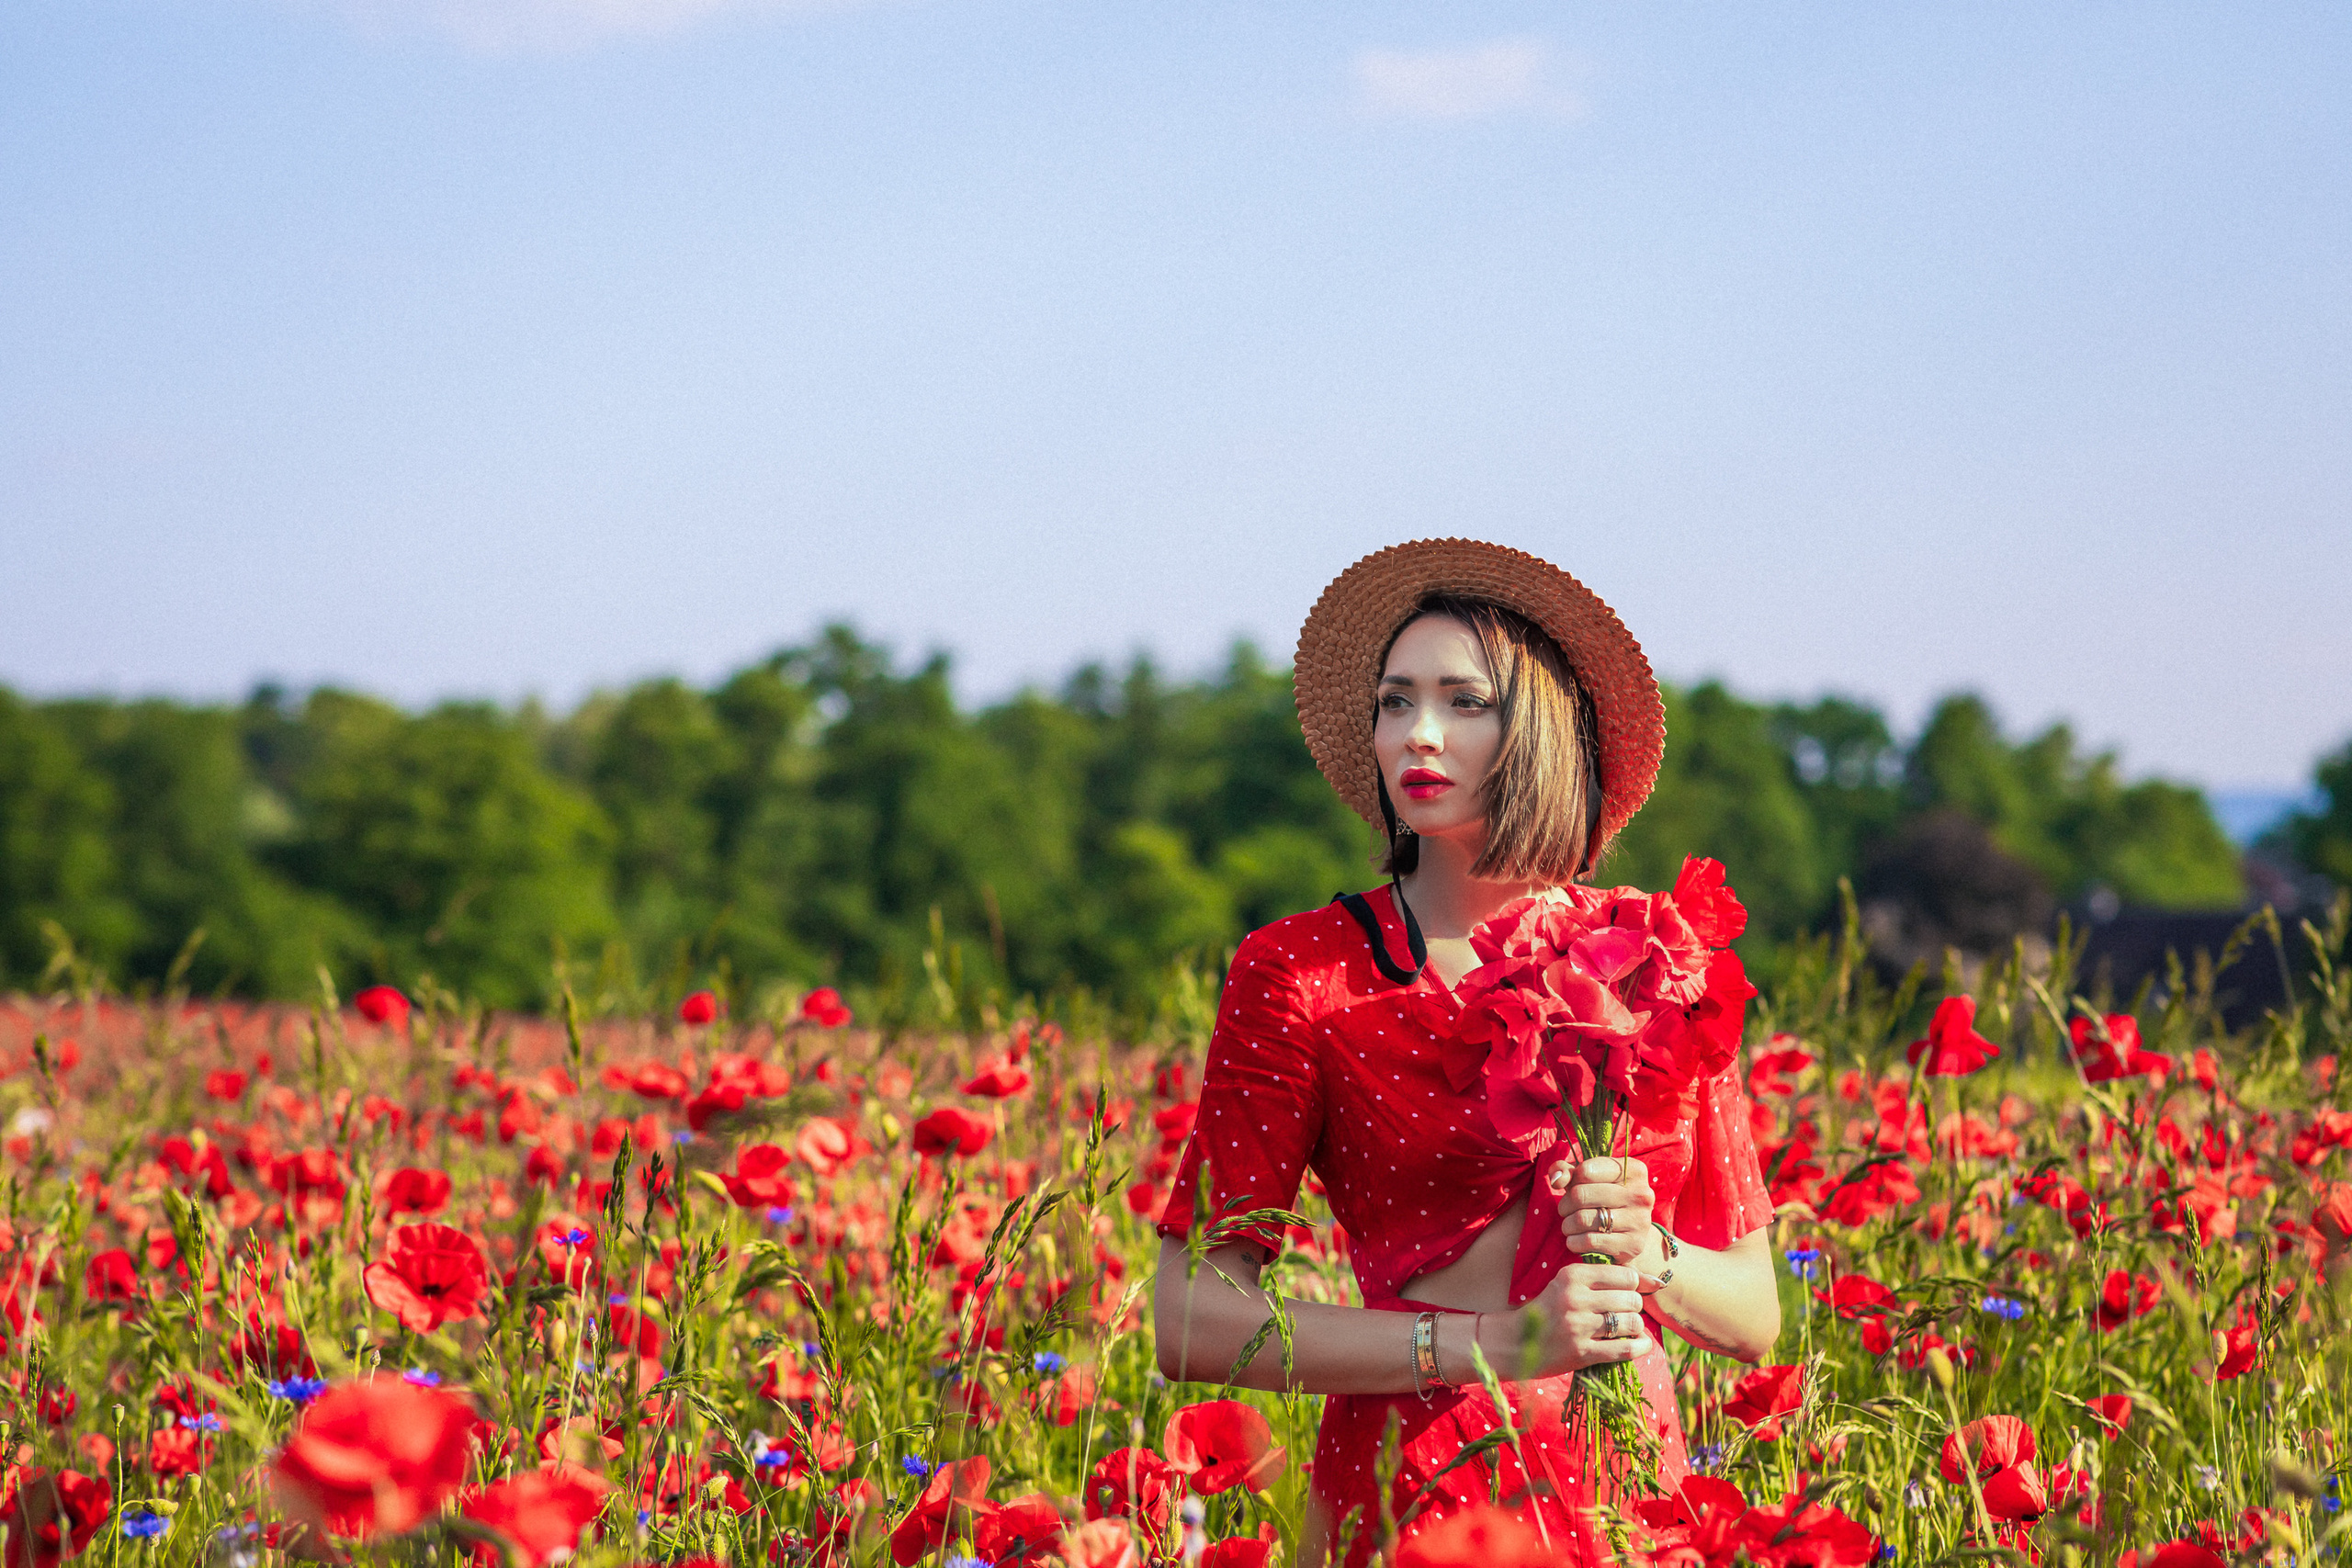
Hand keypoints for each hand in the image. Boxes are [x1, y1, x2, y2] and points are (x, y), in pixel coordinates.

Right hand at [1501, 1260, 1650, 1378]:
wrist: (1513, 1341)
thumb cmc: (1549, 1310)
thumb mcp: (1570, 1285)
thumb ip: (1609, 1279)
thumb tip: (1658, 1281)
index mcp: (1572, 1275)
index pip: (1625, 1275)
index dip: (1634, 1286)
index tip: (1628, 1294)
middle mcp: (1575, 1298)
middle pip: (1632, 1299)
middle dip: (1635, 1307)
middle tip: (1626, 1313)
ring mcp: (1578, 1326)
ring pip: (1631, 1323)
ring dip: (1636, 1327)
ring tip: (1628, 1328)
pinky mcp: (1581, 1352)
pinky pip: (1625, 1349)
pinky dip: (1640, 1347)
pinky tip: (1640, 1345)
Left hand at [1556, 1156, 1662, 1277]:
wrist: (1631, 1233)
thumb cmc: (1603, 1198)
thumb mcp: (1587, 1178)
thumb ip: (1566, 1170)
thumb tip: (1557, 1180)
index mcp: (1634, 1170)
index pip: (1586, 1171)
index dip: (1571, 1181)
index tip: (1572, 1188)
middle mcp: (1642, 1194)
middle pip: (1581, 1194)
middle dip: (1565, 1204)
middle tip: (1565, 1210)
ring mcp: (1639, 1220)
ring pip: (1583, 1219)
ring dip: (1567, 1225)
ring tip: (1569, 1226)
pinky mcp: (1633, 1245)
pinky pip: (1590, 1241)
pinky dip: (1574, 1242)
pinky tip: (1575, 1240)